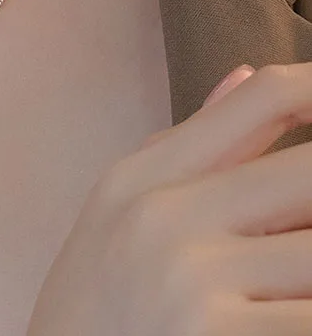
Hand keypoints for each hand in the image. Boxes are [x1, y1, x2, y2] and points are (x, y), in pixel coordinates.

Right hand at [26, 62, 311, 335]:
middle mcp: (168, 218)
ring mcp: (194, 283)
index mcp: (145, 176)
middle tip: (299, 223)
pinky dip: (308, 306)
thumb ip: (189, 141)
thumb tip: (246, 74)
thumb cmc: (95, 297)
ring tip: (289, 269)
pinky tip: (287, 300)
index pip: (263, 101)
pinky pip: (310, 317)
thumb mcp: (120, 205)